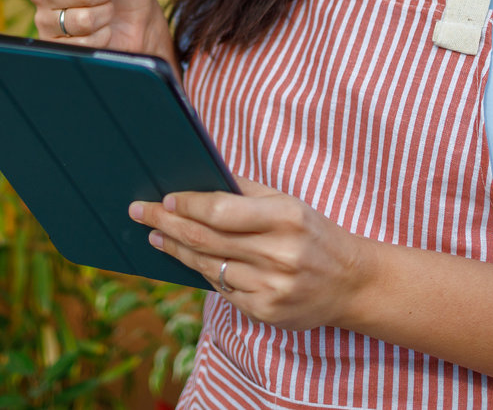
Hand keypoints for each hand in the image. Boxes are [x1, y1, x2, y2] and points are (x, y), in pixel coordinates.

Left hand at [129, 176, 366, 330]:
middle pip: (205, 239)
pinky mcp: (267, 312)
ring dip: (176, 250)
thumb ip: (247, 192)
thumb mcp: (289, 202)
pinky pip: (223, 289)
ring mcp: (272, 287)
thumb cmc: (313, 233)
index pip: (220, 210)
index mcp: (286, 217)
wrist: (353, 282)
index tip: (163, 199)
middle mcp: (279, 254)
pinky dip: (204, 272)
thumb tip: (198, 180)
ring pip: (208, 266)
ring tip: (156, 237)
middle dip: (166, 225)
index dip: (186, 205)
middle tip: (140, 214)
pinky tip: (189, 260)